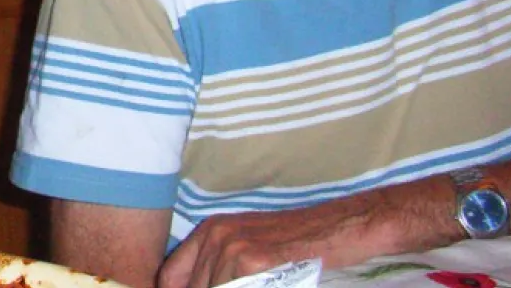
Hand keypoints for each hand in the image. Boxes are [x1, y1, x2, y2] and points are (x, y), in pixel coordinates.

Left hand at [158, 194, 396, 287]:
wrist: (340, 227)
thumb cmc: (296, 242)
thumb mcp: (247, 244)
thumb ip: (214, 267)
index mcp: (209, 231)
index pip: (171, 277)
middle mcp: (216, 237)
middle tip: (247, 283)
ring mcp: (233, 249)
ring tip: (265, 281)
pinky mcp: (254, 261)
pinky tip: (273, 282)